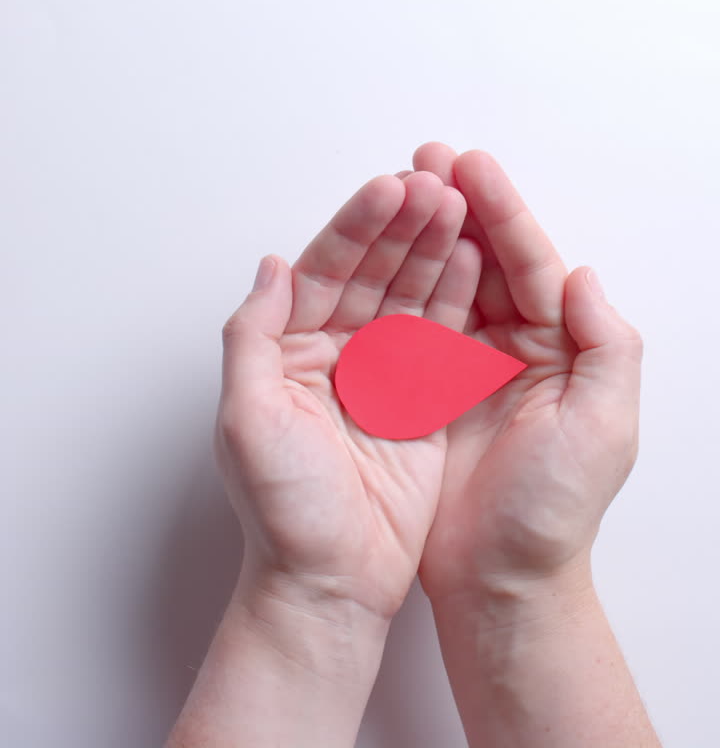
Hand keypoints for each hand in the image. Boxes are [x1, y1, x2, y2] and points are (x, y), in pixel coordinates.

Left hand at [215, 170, 480, 621]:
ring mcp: (382, 372)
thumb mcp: (247, 418)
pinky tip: (476, 259)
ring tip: (461, 205)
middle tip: (436, 185)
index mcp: (289, 348)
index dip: (357, 226)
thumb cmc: (282, 510)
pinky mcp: (422, 398)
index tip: (390, 188)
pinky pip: (442, 335)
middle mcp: (336, 350)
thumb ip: (252, 336)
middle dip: (403, 226)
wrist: (330, 584)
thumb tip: (271, 263)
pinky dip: (459, 296)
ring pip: (411, 293)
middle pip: (373, 271)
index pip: (324, 268)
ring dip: (434, 248)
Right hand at [397, 144, 643, 602]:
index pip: (531, 261)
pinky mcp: (428, 384)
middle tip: (425, 157)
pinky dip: (401, 279)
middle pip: (487, 255)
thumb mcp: (603, 430)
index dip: (501, 210)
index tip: (469, 166)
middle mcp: (518, 344)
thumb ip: (607, 348)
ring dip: (427, 229)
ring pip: (448, 276)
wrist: (499, 584)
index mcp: (563, 346)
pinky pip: (414, 317)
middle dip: (458, 203)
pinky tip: (381, 248)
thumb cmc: (552, 514)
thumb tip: (584, 276)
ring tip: (401, 184)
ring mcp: (470, 361)